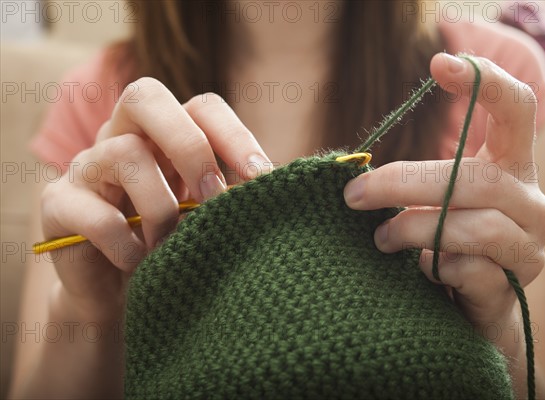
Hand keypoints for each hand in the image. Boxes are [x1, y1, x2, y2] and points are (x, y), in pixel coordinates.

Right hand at [41, 78, 269, 321]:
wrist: (118, 294)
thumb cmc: (172, 247)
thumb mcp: (206, 216)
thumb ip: (230, 196)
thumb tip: (277, 187)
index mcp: (166, 136)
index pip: (202, 107)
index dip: (234, 135)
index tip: (262, 178)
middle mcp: (123, 137)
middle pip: (145, 96)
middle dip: (188, 145)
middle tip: (212, 195)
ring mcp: (87, 166)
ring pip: (125, 154)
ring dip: (161, 208)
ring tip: (172, 245)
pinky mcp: (60, 203)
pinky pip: (95, 214)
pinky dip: (127, 245)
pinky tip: (141, 263)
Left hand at [343, 54, 544, 349]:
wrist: (469, 309)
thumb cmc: (441, 243)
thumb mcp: (429, 201)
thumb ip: (411, 181)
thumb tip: (352, 172)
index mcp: (509, 167)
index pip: (514, 109)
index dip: (483, 81)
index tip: (438, 63)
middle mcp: (530, 201)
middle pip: (473, 176)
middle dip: (403, 184)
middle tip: (354, 196)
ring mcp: (528, 246)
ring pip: (471, 225)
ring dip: (412, 230)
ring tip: (380, 239)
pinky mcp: (513, 286)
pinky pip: (467, 268)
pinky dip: (432, 267)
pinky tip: (420, 270)